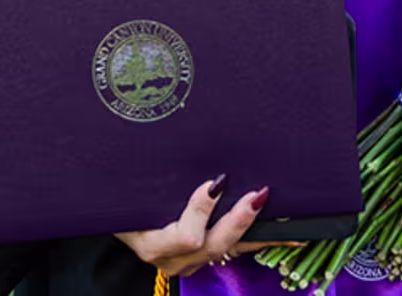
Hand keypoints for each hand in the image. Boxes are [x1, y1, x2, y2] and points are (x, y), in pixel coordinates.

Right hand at [114, 177, 274, 277]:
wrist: (120, 220)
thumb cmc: (124, 201)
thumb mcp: (130, 189)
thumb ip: (150, 174)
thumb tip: (168, 138)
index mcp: (151, 243)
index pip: (185, 236)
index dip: (201, 211)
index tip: (214, 184)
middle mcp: (171, 259)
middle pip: (213, 245)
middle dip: (238, 220)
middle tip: (255, 195)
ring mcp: (188, 263)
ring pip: (227, 250)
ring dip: (253, 230)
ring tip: (275, 213)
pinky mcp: (201, 260)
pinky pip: (232, 251)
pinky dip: (255, 238)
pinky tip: (281, 231)